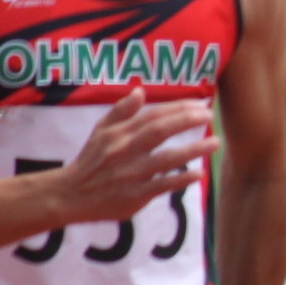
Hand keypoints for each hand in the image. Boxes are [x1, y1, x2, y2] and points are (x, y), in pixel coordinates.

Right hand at [52, 88, 220, 224]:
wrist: (70, 195)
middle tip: (209, 115)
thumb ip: (121, 111)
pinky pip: (161, 185)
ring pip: (165, 158)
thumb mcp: (100, 131)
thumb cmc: (91, 161)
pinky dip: (180, 179)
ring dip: (192, 149)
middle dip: (186, 121)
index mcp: (119, 133)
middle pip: (159, 131)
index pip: (153, 115)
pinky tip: (199, 173)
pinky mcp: (134, 195)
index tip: (201, 103)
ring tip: (215, 142)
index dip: (178, 108)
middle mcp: (125, 150)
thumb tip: (140, 90)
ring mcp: (130, 173)